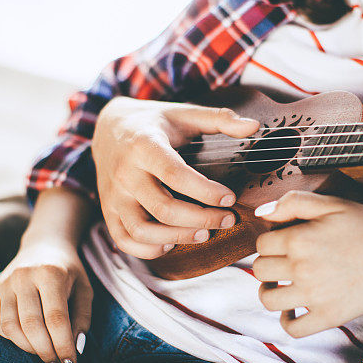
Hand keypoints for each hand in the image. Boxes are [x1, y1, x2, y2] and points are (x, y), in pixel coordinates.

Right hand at [0, 236, 91, 362]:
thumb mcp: (84, 288)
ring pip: (11, 328)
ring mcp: (5, 283)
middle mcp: (24, 276)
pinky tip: (28, 341)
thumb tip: (75, 349)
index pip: (56, 318)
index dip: (63, 346)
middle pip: (32, 326)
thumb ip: (83, 318)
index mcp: (51, 273)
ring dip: (29, 349)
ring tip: (45, 356)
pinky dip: (11, 339)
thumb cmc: (68, 271)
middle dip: (46, 352)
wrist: (44, 244)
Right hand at [92, 96, 258, 257]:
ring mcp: (113, 195)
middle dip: (201, 219)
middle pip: (163, 208)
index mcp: (144, 145)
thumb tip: (254, 126)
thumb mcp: (184, 112)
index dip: (205, 191)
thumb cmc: (153, 122)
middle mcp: (125, 172)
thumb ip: (220, 118)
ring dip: (178, 237)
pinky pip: (125, 241)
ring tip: (205, 233)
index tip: (230, 198)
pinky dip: (149, 249)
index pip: (175, 174)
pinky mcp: (108, 211)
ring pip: (143, 230)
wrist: (107, 127)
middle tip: (228, 219)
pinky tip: (172, 242)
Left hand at [253, 191, 362, 337]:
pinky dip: (287, 320)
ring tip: (281, 284)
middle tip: (282, 261)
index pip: (261, 244)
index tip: (284, 241)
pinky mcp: (328, 316)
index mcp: (300, 239)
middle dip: (268, 263)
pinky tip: (294, 308)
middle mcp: (302, 268)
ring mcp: (314, 296)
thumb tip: (262, 212)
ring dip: (269, 291)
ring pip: (268, 299)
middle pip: (260, 270)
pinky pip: (293, 328)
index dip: (270, 240)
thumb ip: (294, 202)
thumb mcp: (333, 204)